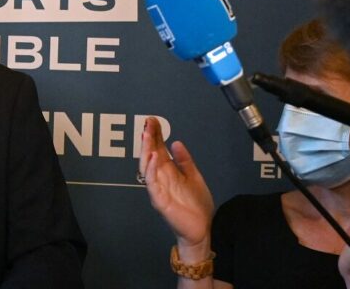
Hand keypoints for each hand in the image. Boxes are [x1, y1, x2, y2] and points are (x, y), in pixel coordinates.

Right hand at [139, 117, 215, 258]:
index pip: (158, 149)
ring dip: (146, 150)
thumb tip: (176, 143)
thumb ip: (184, 161)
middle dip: (148, 138)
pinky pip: (151, 183)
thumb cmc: (197, 206)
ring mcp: (158, 188)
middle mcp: (161, 178)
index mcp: (169, 172)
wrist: (203, 229)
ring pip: (147, 166)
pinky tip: (154, 157)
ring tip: (147, 135)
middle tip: (148, 123)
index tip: (153, 121)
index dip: (155, 135)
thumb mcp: (194, 177)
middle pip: (150, 154)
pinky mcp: (159, 200)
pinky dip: (151, 169)